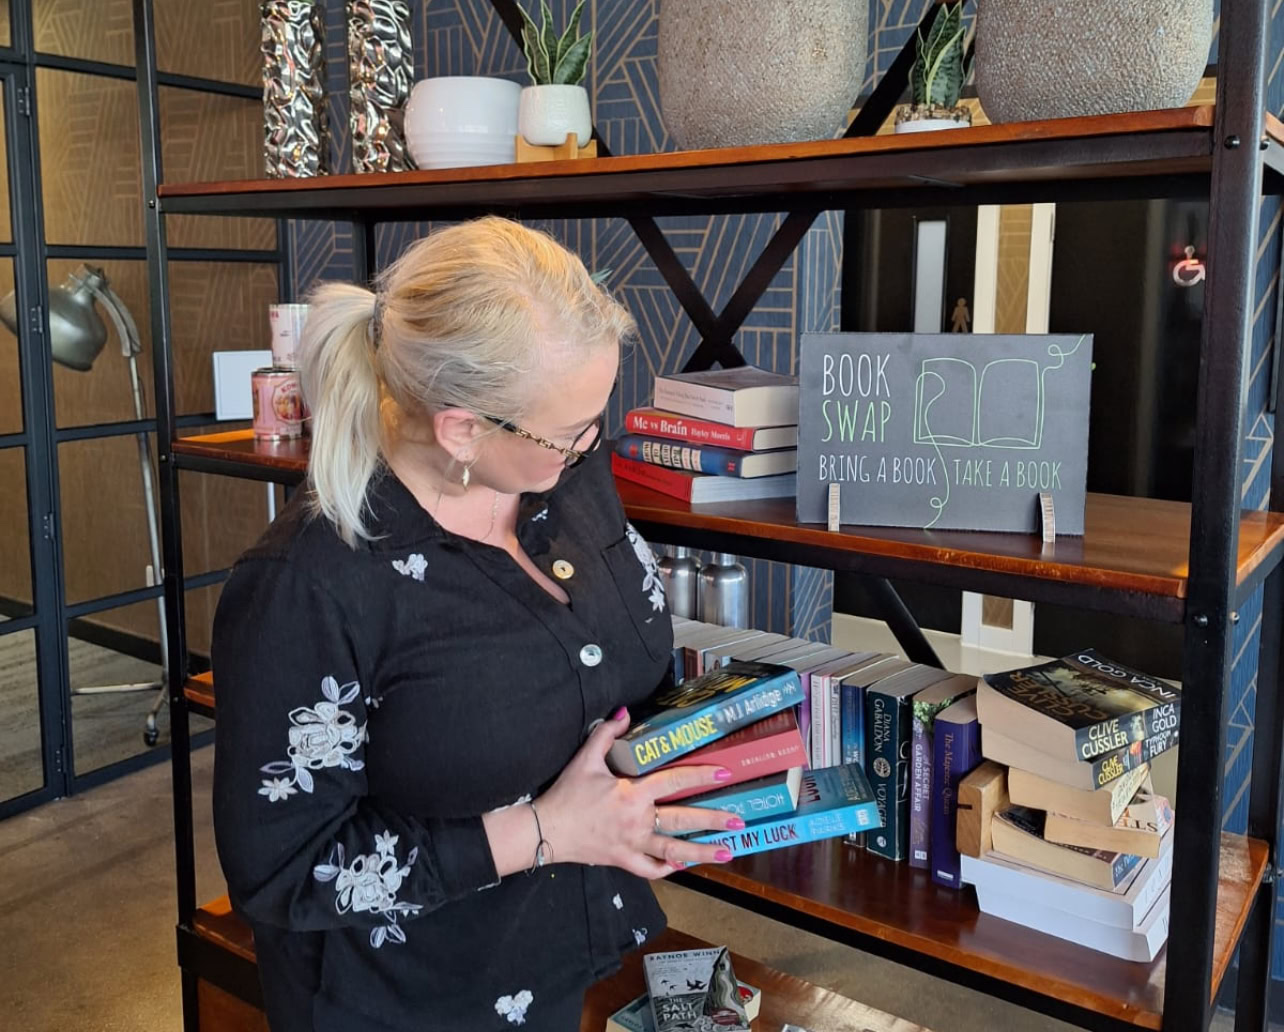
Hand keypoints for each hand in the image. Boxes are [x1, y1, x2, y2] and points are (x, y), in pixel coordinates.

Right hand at [534, 707, 745, 878]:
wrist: (547, 829)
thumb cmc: (566, 794)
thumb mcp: (585, 758)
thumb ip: (606, 733)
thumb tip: (624, 711)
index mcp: (632, 793)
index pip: (675, 781)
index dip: (702, 775)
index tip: (725, 773)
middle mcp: (638, 819)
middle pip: (683, 819)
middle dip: (714, 820)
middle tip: (739, 820)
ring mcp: (632, 843)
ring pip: (673, 850)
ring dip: (702, 851)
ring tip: (727, 851)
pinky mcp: (622, 860)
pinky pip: (650, 868)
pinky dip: (667, 867)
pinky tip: (683, 865)